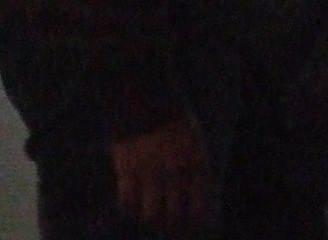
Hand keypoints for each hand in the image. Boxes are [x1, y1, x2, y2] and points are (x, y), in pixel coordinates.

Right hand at [110, 116, 211, 233]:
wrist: (145, 99)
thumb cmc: (174, 121)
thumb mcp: (196, 141)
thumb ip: (198, 168)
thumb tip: (200, 196)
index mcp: (195, 165)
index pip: (198, 209)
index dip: (194, 224)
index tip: (190, 227)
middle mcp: (175, 173)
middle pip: (173, 217)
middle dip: (170, 225)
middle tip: (166, 224)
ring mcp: (151, 173)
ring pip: (151, 216)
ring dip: (150, 218)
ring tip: (149, 214)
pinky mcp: (127, 171)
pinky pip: (127, 203)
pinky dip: (128, 207)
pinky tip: (131, 203)